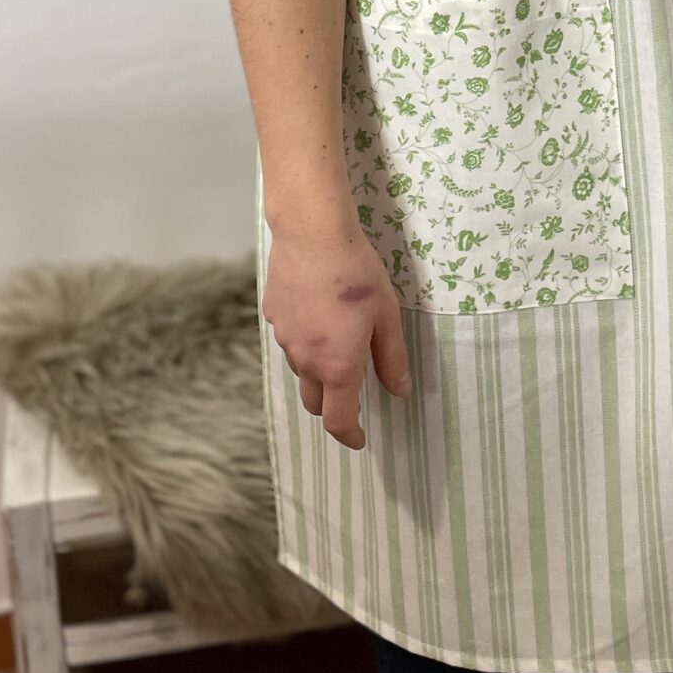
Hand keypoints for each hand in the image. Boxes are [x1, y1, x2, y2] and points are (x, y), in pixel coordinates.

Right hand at [260, 213, 411, 450]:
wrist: (311, 232)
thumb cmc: (357, 274)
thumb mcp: (387, 316)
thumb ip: (392, 359)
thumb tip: (399, 391)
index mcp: (337, 367)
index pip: (339, 419)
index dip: (350, 435)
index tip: (360, 439)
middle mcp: (306, 360)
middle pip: (314, 402)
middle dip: (333, 409)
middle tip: (352, 399)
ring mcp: (284, 338)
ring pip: (301, 370)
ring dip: (318, 373)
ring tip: (338, 347)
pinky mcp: (272, 315)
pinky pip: (290, 340)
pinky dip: (305, 342)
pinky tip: (318, 316)